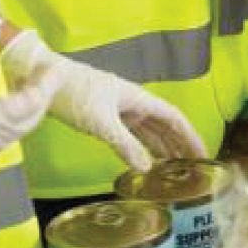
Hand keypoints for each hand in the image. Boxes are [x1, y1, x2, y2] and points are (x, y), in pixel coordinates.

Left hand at [1, 32, 206, 170]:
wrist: (44, 79)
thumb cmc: (74, 93)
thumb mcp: (101, 122)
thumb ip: (125, 145)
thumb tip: (147, 168)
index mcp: (138, 98)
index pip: (173, 117)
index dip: (190, 135)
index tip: (203, 153)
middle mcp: (132, 103)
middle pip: (164, 124)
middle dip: (180, 144)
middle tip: (194, 166)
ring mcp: (119, 109)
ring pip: (148, 130)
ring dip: (162, 147)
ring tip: (175, 167)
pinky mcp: (104, 116)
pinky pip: (131, 134)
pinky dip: (141, 147)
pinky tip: (144, 159)